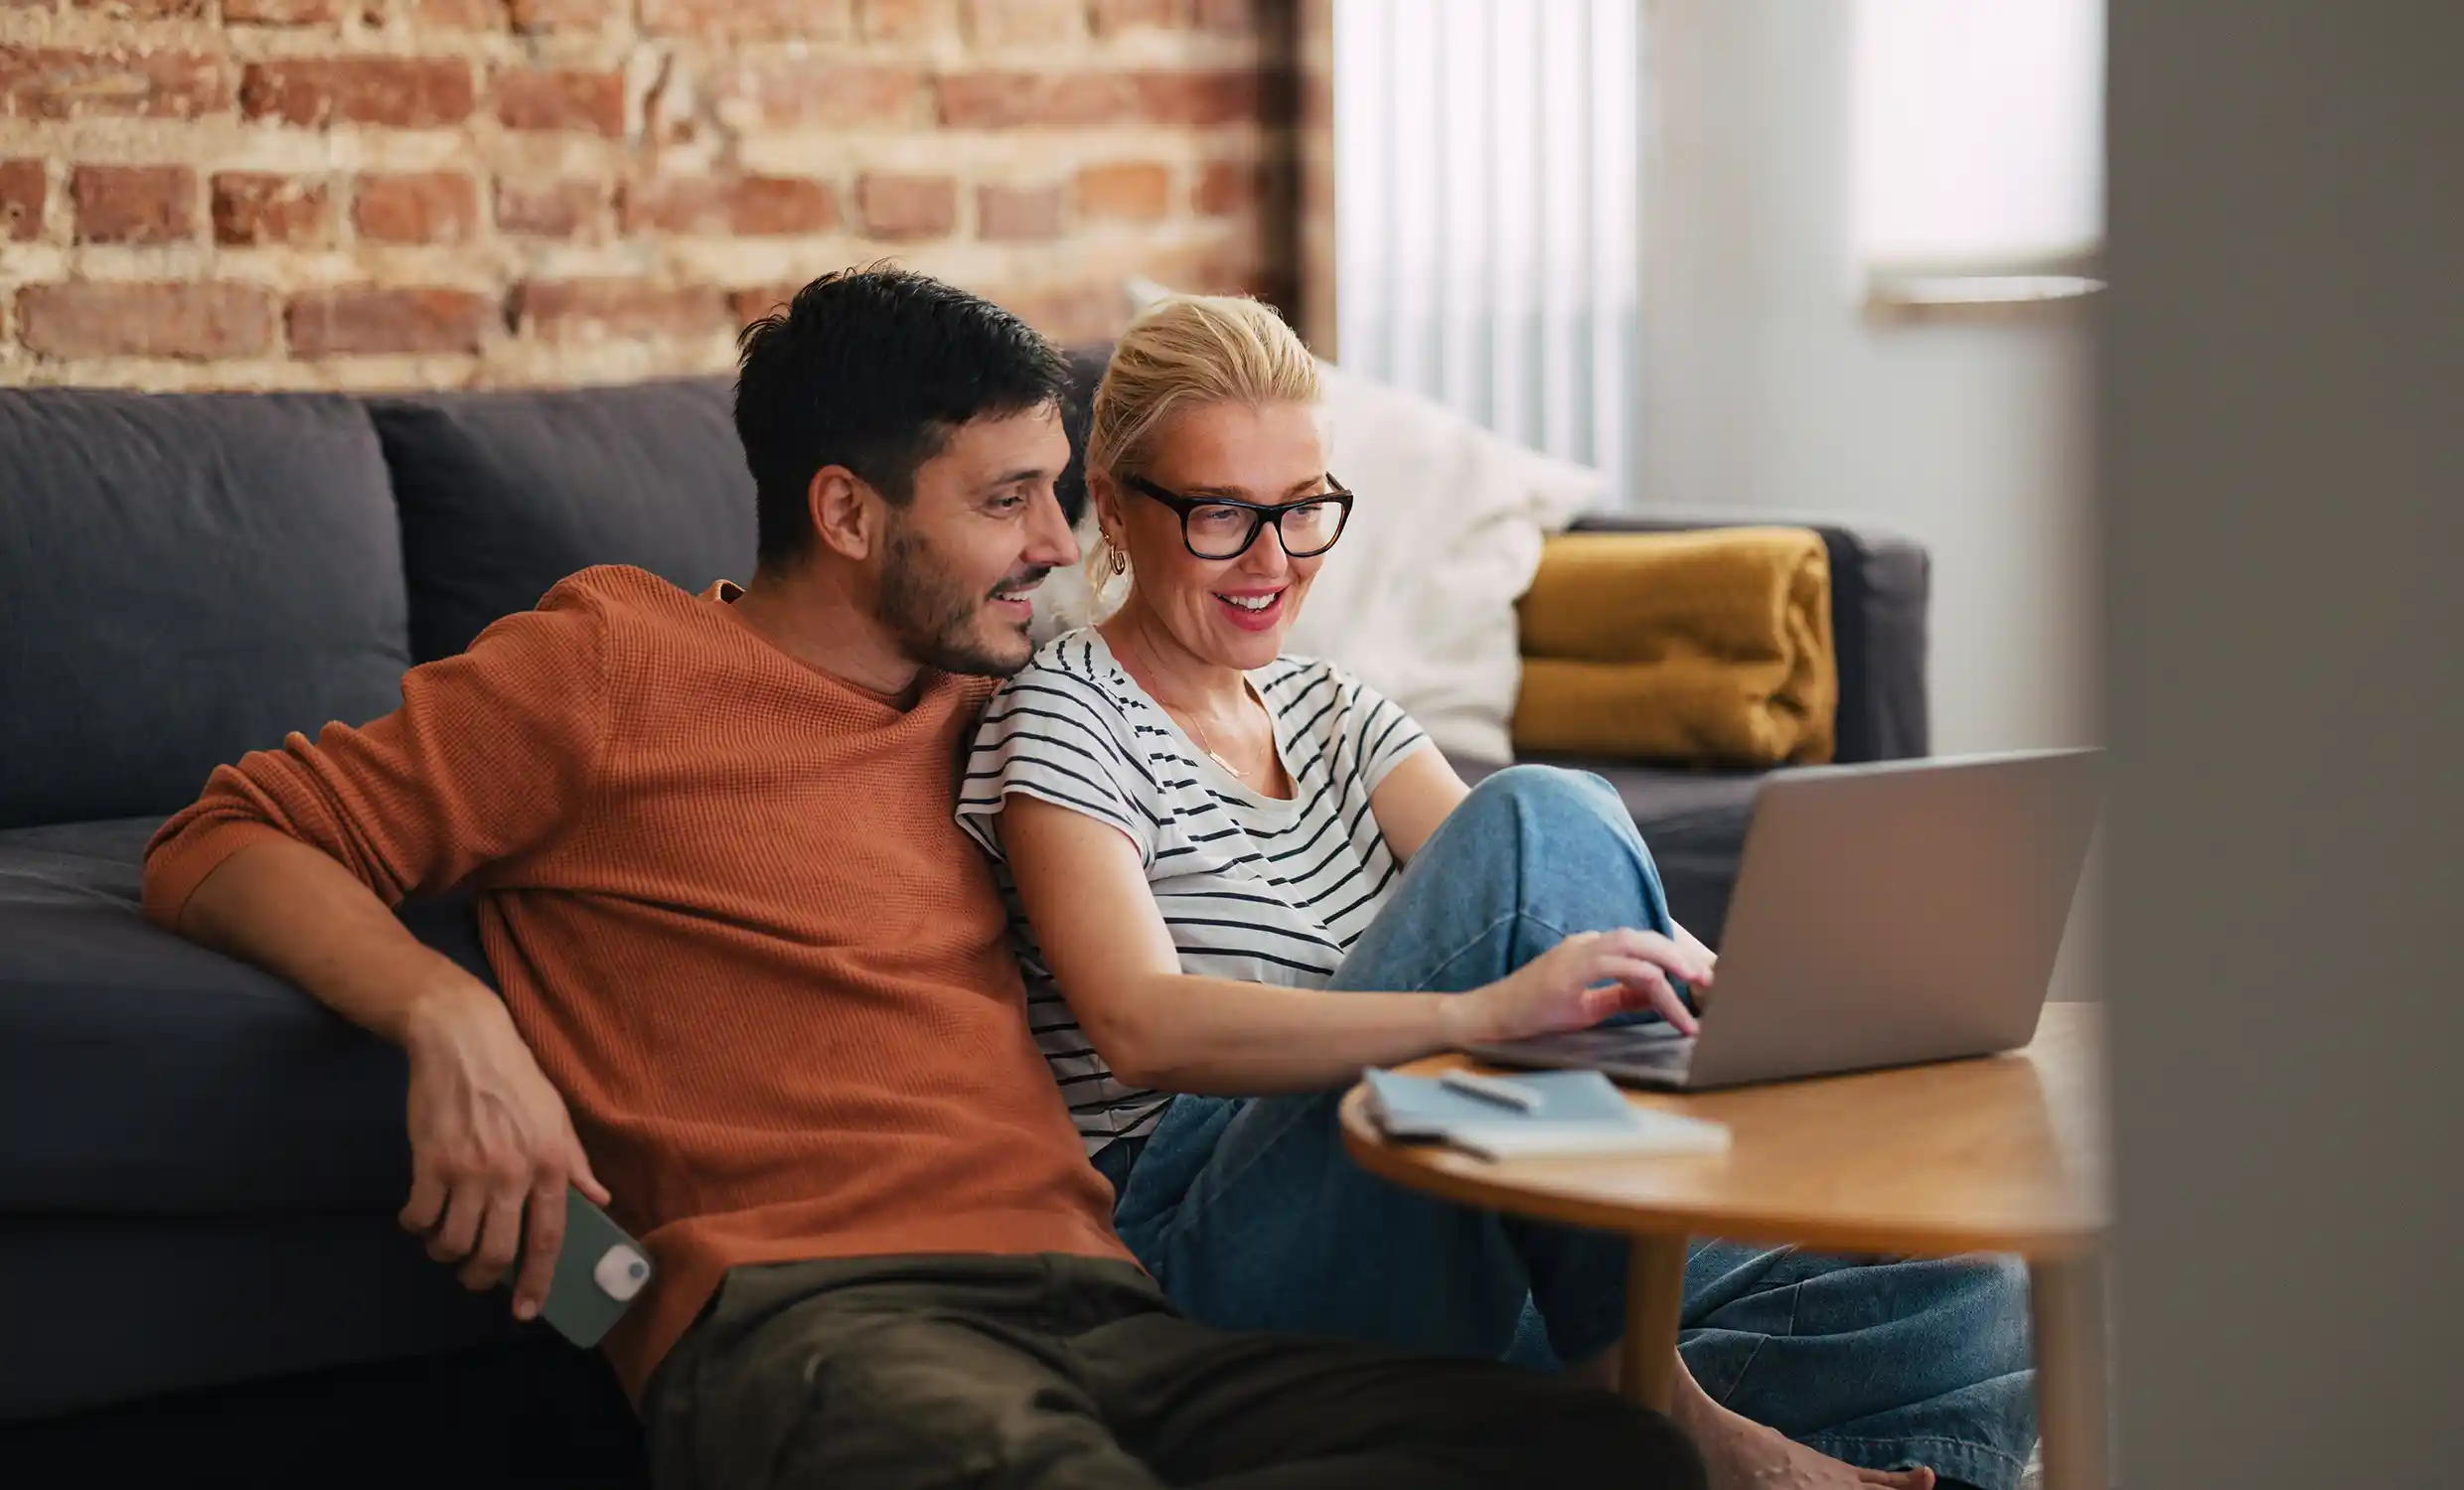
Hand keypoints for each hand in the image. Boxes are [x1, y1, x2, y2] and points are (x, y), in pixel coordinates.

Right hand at [397, 980, 609, 1321]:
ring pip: (454, 1242)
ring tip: (444, 1246)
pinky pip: (420, 1217)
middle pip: (496, 1251)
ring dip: (446, 1254)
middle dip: (481, 1277)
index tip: (526, 1309)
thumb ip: (575, 1163)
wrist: (464, 1041)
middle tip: (473, 1278)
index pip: (548, 1238)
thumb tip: (598, 1199)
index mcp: (550, 1165)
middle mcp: (512, 1175)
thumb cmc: (516, 1078)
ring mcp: (469, 1171)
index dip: (537, 1280)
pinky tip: (419, 1219)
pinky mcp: (430, 1163)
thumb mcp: (557, 1116)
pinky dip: (417, 1227)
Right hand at [1450, 928, 1713, 1044]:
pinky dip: (1642, 974)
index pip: (1639, 949)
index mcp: (1589, 950)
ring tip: (1694, 983)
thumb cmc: (1533, 1013)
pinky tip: (1661, 987)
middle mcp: (1585, 944)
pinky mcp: (1568, 971)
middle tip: (1707, 979)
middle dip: (1679, 955)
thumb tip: (1653, 996)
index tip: (1694, 987)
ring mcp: (1576, 953)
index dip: (1670, 963)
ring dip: (1669, 961)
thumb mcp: (1586, 1006)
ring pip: (1634, 946)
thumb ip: (1618, 997)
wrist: (1491, 1016)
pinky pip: (1614, 964)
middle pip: (1642, 938)